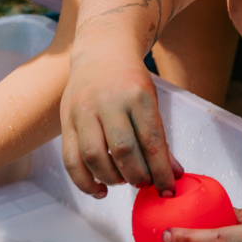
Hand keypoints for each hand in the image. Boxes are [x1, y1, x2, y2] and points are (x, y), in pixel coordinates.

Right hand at [60, 48, 182, 197]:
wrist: (101, 51)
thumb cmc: (131, 81)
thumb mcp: (151, 101)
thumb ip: (160, 138)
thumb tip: (174, 174)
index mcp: (137, 96)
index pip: (151, 140)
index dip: (161, 170)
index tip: (169, 189)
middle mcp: (108, 102)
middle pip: (122, 150)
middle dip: (137, 176)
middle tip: (145, 184)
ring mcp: (83, 111)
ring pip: (94, 156)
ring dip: (112, 178)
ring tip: (125, 180)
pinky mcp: (66, 120)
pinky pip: (71, 159)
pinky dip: (85, 181)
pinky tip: (100, 189)